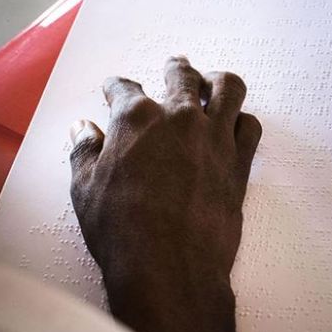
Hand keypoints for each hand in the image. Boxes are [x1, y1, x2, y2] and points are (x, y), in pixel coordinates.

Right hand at [69, 57, 261, 331]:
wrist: (167, 267)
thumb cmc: (120, 228)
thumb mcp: (84, 188)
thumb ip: (84, 150)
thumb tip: (82, 129)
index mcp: (135, 119)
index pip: (124, 89)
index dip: (116, 86)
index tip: (114, 87)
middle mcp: (178, 118)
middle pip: (182, 76)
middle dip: (175, 67)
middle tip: (174, 64)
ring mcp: (213, 138)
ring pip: (227, 89)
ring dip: (217, 81)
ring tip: (213, 81)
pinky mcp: (238, 163)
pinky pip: (249, 127)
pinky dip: (241, 119)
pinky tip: (234, 123)